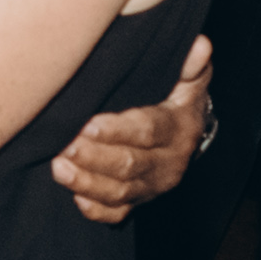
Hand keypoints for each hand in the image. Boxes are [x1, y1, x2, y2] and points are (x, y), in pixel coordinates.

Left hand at [55, 34, 212, 225]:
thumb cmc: (179, 98)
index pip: (149, 131)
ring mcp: (153, 187)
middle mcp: (169, 163)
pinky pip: (119, 215)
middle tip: (64, 146)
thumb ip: (190, 64)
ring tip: (59, 168)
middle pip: (131, 165)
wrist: (188, 134)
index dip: (118, 131)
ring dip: (88, 183)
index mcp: (179, 130)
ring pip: (121, 192)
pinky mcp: (140, 201)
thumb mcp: (189, 80)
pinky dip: (98, 211)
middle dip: (96, 158)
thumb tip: (201, 44)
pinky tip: (76, 198)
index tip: (88, 125)